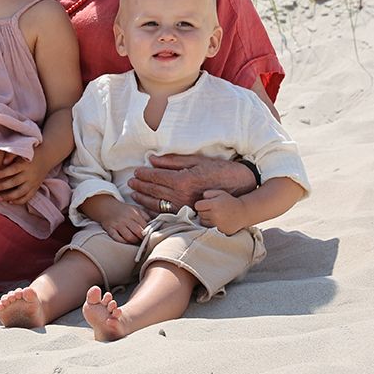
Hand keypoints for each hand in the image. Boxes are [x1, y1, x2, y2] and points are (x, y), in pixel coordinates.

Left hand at [0, 154, 45, 205]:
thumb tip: (4, 162)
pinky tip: (9, 202)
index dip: (4, 173)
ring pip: (21, 192)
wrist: (47, 156)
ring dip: (9, 197)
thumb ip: (12, 154)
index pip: (13, 170)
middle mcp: (30, 175)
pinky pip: (27, 197)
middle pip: (15, 182)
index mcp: (25, 164)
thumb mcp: (22, 151)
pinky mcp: (35, 188)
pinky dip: (19, 201)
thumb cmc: (30, 153)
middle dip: (3, 186)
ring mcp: (33, 183)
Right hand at [97, 202, 149, 242]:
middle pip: (138, 233)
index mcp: (134, 213)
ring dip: (134, 241)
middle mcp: (126, 218)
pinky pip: (118, 239)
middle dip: (142, 239)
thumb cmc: (124, 210)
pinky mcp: (110, 229)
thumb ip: (146, 216)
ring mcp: (117, 224)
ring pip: (129, 237)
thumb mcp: (136, 209)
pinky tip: (126, 241)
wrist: (106, 206)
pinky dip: (123, 242)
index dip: (148, 233)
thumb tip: (156, 225)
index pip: (145, 226)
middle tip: (143, 241)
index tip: (149, 237)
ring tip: (135, 241)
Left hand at [128, 154, 256, 214]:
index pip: (157, 177)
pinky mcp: (190, 214)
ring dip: (144, 199)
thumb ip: (173, 161)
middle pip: (155, 190)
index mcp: (184, 180)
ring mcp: (186, 207)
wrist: (243, 188)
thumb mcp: (197, 161)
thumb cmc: (221, 170)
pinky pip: (168, 213)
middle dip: (140, 186)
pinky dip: (155, 210)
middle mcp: (183, 195)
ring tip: (134, 194)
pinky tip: (147, 207)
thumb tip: (152, 159)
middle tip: (131, 182)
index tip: (136, 172)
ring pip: (158, 203)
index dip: (144, 174)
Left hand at [195, 189, 248, 234]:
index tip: (206, 204)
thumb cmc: (230, 201)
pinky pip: (211, 228)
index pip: (197, 206)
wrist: (244, 212)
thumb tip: (201, 199)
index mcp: (214, 205)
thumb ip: (208, 193)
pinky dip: (213, 225)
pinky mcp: (221, 231)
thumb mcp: (220, 193)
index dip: (201, 205)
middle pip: (200, 214)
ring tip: (215, 215)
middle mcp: (215, 215)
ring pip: (203, 222)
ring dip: (207, 219)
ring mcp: (218, 224)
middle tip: (212, 210)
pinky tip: (220, 221)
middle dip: (204, 211)